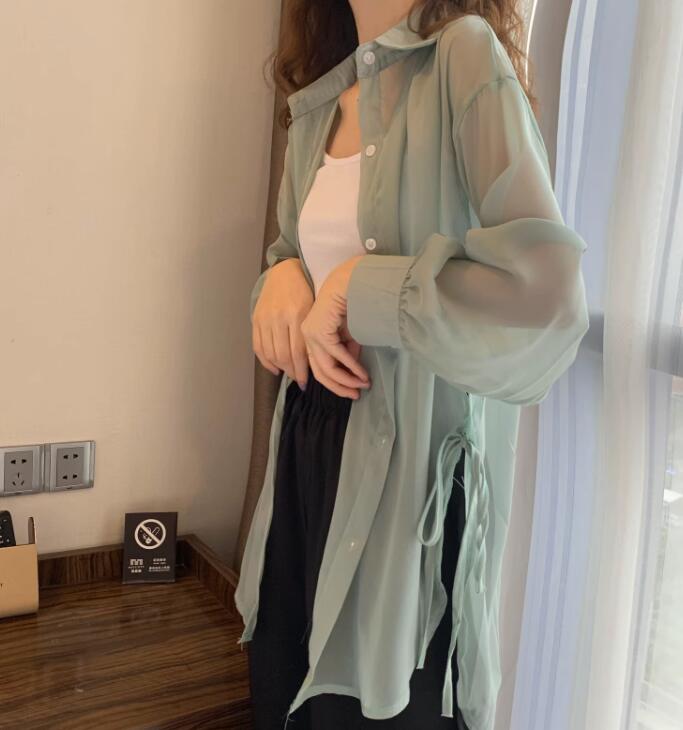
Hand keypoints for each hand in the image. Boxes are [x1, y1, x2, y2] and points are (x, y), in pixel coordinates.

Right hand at [252, 258, 312, 388]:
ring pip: (270, 353)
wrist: (285, 272)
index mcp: (298, 314)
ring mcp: (265, 318)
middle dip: (292, 372)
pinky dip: (265, 361)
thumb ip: (314, 331)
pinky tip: (274, 368)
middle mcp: (279, 317)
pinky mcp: (256, 319)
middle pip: (284, 355)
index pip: (298, 351)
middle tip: (299, 381)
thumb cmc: (307, 290)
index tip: (306, 382)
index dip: (302, 370)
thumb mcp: (315, 308)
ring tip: (289, 374)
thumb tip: (317, 360)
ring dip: (280, 368)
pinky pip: (258, 346)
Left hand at [300, 255, 370, 398]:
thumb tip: (352, 369)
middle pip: (321, 372)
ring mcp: (311, 334)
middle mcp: (306, 337)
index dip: (336, 382)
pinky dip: (351, 367)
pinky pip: (336, 356)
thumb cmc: (350, 301)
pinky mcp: (319, 331)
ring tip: (363, 385)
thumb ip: (348, 350)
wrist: (350, 279)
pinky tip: (362, 373)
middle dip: (340, 386)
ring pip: (327, 368)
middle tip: (356, 395)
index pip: (319, 367)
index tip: (352, 391)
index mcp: (311, 337)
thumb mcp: (350, 332)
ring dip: (347, 379)